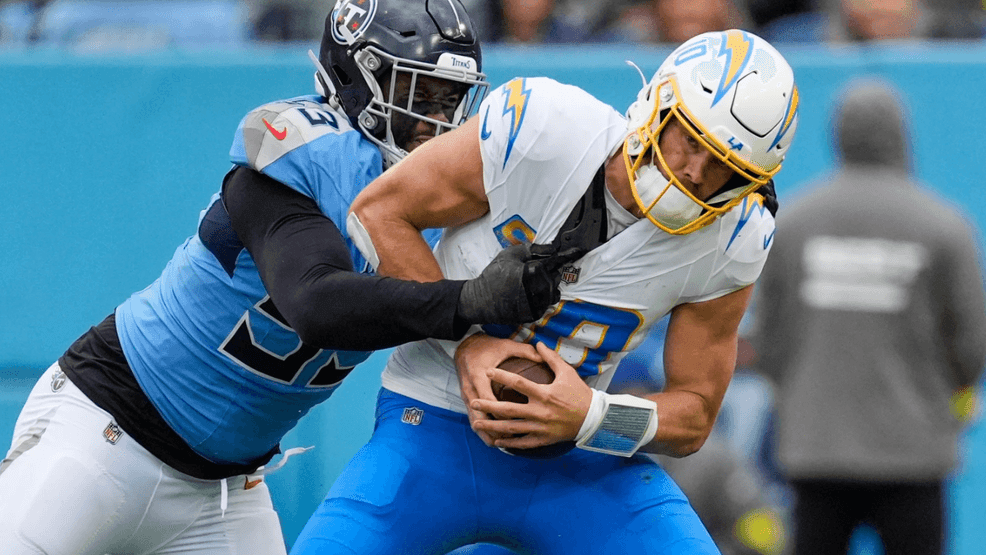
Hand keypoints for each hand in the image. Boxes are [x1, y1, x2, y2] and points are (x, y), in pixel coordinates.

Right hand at [454, 334, 542, 445]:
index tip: (519, 418)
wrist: (463, 347)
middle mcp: (470, 389)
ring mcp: (467, 397)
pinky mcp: (467, 401)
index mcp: (479, 375)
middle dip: (495, 429)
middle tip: (513, 438)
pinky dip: (483, 430)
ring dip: (488, 433)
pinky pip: (474, 420)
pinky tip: (495, 438)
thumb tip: (544, 356)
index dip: (502, 412)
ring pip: (475, 422)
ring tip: (504, 443)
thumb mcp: (505, 346)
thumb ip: (524, 351)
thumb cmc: (486, 347)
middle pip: (481, 416)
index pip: (489, 399)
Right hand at [457, 244, 584, 324]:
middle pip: (556, 275)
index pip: (558, 260)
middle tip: (529, 271)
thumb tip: (551, 248)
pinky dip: (540, 297)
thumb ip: (533, 249)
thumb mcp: (510, 254)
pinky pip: (545, 302)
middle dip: (548, 271)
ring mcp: (539, 302)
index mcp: (536, 270)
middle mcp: (541, 287)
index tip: (580, 251)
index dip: (570, 254)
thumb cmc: (493, 276)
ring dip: (546, 285)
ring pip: (553, 290)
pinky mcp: (535, 313)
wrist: (481, 300)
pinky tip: (525, 294)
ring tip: (527, 284)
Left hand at [469, 342, 592, 450]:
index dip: (501, 376)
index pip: (518, 383)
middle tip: (472, 403)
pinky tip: (497, 442)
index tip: (487, 371)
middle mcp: (540, 411)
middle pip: (508, 409)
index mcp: (544, 393)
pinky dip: (509, 443)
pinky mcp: (543, 439)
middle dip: (488, 406)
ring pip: (511, 428)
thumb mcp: (567, 373)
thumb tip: (538, 343)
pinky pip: (522, 443)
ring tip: (477, 423)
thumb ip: (551, 358)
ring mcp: (540, 427)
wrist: (593, 419)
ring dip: (492, 426)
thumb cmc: (580, 394)